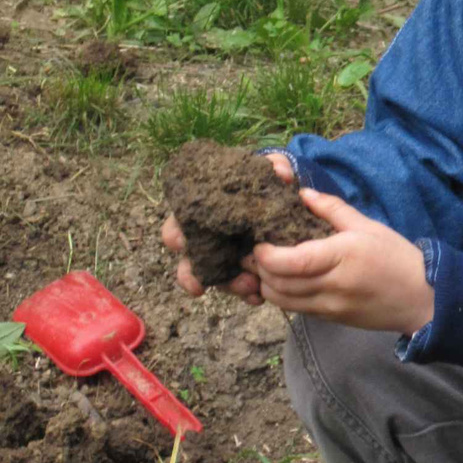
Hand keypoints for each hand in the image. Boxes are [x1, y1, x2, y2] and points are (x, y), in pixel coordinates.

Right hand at [162, 151, 294, 303]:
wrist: (286, 206)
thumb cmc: (264, 186)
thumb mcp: (268, 172)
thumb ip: (272, 166)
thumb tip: (280, 172)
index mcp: (203, 215)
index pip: (176, 227)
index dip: (175, 236)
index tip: (182, 244)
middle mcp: (208, 240)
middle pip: (188, 262)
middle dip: (193, 274)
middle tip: (202, 282)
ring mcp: (225, 260)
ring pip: (215, 280)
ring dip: (229, 286)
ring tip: (250, 287)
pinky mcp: (245, 274)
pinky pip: (240, 289)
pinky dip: (248, 294)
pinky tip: (258, 296)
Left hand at [251, 189, 434, 332]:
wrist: (421, 299)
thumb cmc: (397, 258)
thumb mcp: (368, 226)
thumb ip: (333, 209)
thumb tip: (303, 194)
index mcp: (342, 256)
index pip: (292, 262)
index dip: (267, 255)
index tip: (260, 242)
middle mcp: (333, 286)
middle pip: (279, 284)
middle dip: (259, 269)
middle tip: (255, 252)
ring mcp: (331, 306)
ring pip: (283, 301)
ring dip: (267, 285)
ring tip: (267, 268)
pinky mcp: (331, 319)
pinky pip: (296, 309)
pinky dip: (283, 296)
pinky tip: (285, 281)